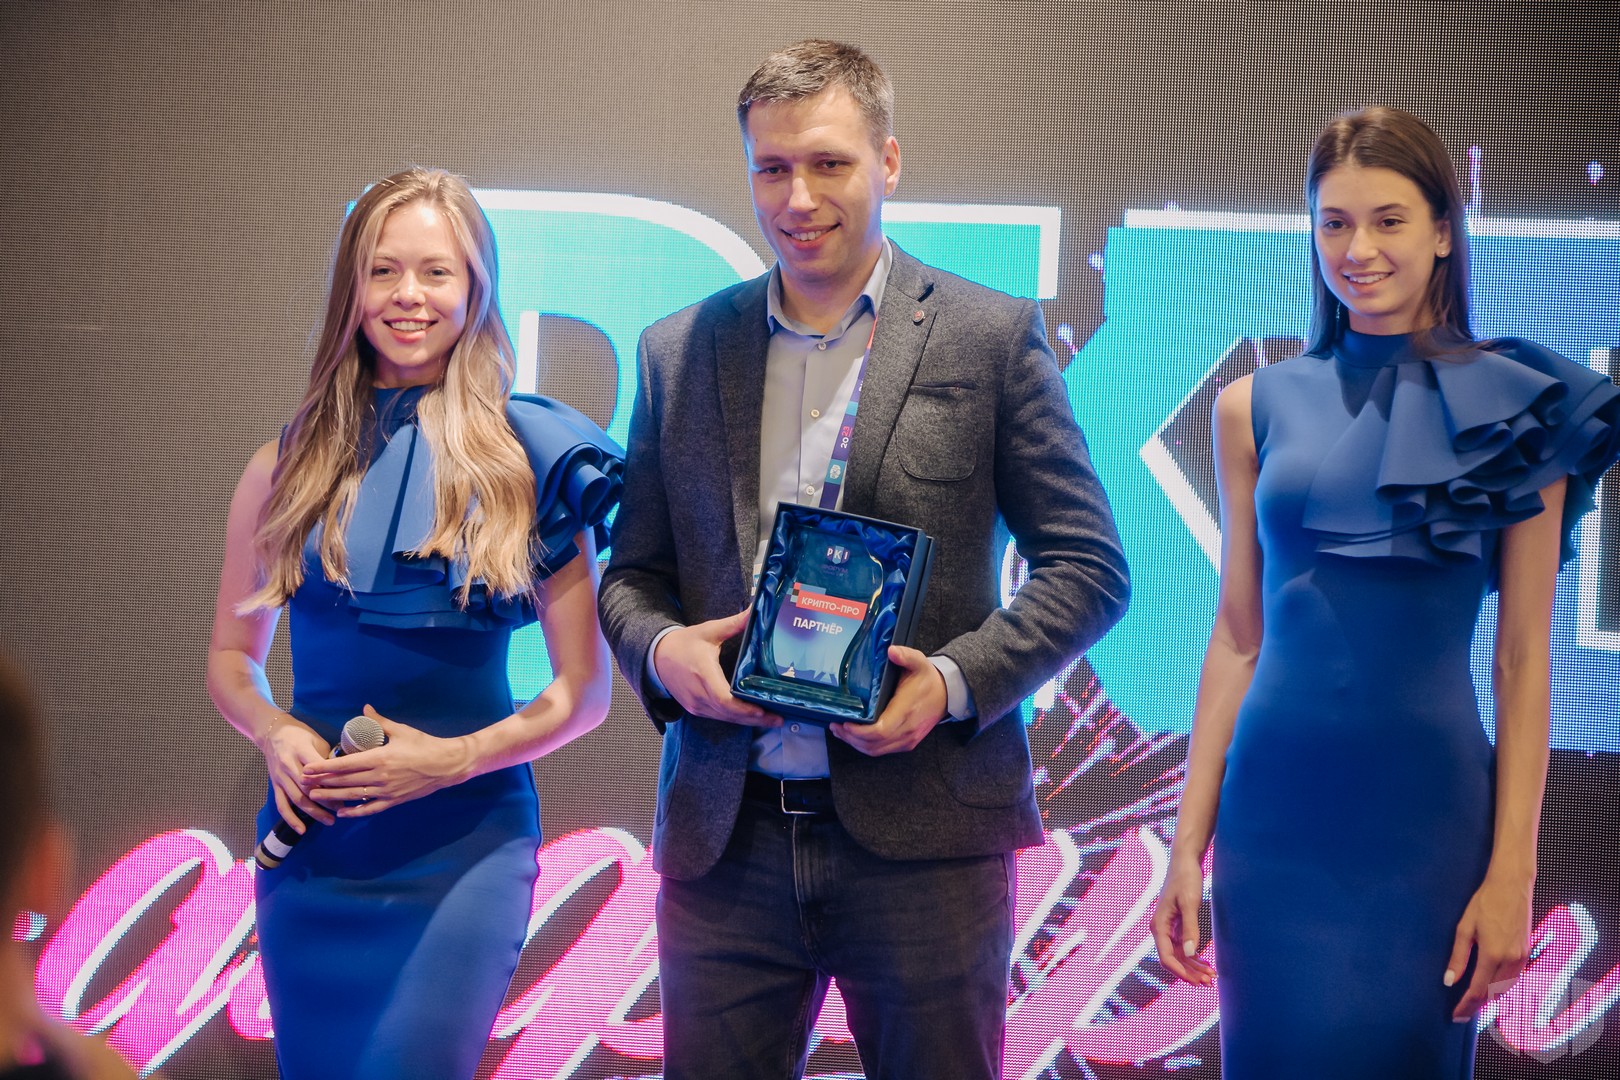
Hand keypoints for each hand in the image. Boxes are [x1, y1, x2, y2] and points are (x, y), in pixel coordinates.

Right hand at [258, 714, 335, 830]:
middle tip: (342, 810)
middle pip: (308, 788)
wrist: (273, 733)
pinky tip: (301, 830)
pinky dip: (291, 819)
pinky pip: (281, 804)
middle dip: (326, 801)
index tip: (348, 792)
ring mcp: (280, 777)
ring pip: (297, 799)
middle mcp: (289, 765)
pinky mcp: (275, 785)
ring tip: (329, 821)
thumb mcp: (316, 740)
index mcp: (301, 751)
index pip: (318, 770)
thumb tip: (343, 777)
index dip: (332, 783)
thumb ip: (326, 759)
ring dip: (313, 812)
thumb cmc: (300, 735)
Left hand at [302, 705, 474, 816]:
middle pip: (344, 781)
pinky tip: (341, 813)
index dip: (324, 767)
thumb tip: (365, 708)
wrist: (447, 765)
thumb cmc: (425, 745)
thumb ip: (380, 722)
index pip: (344, 764)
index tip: (308, 769)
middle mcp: (379, 777)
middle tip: (304, 783)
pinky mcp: (394, 800)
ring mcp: (386, 791)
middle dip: (322, 782)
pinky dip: (355, 812)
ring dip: (332, 797)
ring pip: (353, 796)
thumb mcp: (401, 730)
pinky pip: (370, 808)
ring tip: (315, 797)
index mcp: (379, 758)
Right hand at [654, 609, 779, 727]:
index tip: (763, 710)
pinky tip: (752, 717)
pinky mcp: (695, 709)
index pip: (723, 699)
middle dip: (754, 718)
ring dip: (747, 721)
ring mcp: (695, 704)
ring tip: (772, 719)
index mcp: (703, 673)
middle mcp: (698, 694)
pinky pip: (719, 717)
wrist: (657, 656)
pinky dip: (736, 718)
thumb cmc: (684, 643)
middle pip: (729, 713)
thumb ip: (734, 624)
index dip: (744, 708)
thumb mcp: (709, 631)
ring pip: (725, 718)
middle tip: (778, 719)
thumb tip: (755, 610)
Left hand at [829, 646, 946, 756]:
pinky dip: (866, 746)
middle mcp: (907, 729)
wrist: (946, 694)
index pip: (880, 730)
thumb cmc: (928, 679)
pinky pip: (883, 750)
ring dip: (856, 744)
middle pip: (874, 744)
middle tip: (836, 726)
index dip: (859, 732)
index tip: (845, 722)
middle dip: (851, 738)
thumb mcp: (919, 662)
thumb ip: (906, 655)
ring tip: (841, 731)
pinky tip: (855, 737)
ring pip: (876, 750)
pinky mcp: (907, 743)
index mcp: (906, 710)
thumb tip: (892, 651)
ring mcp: (907, 739)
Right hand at [1151, 857, 1214, 985]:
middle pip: (1173, 960)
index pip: (1167, 958)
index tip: (1197, 981)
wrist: (1185, 860)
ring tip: (1211, 976)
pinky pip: (1183, 947)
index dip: (1182, 972)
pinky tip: (1206, 963)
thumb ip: (1190, 929)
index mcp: (1159, 926)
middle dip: (1190, 972)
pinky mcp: (1176, 925)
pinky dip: (1194, 956)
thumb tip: (1192, 953)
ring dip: (1193, 967)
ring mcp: (1168, 928)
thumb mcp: (1190, 903)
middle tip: (1210, 982)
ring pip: (1179, 955)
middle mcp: (1160, 929)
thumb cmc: (1186, 879)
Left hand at [1446, 870, 1532, 1020]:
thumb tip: (1449, 981)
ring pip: (1505, 989)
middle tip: (1461, 1013)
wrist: (1512, 887)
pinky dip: (1501, 988)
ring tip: (1473, 1003)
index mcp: (1492, 955)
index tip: (1455, 1016)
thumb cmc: (1485, 903)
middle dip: (1477, 1006)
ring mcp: (1521, 958)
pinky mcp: (1526, 954)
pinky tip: (1491, 987)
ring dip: (1490, 998)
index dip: (1466, 1005)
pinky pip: (1513, 979)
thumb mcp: (1465, 928)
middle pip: (1493, 994)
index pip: (1478, 990)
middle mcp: (1510, 961)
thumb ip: (1458, 957)